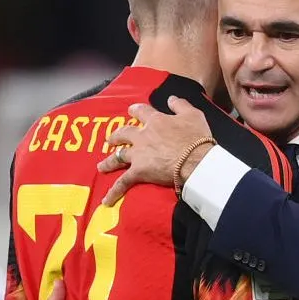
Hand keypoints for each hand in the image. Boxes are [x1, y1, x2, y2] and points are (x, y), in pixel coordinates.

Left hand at [98, 96, 212, 205]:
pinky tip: (106, 200)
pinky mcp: (139, 172)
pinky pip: (123, 182)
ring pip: (118, 156)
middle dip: (116, 136)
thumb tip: (171, 98)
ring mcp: (138, 154)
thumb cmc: (196, 138)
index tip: (131, 110)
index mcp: (155, 121)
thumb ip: (180, 105)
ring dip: (109, 161)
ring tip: (102, 166)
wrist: (196, 160)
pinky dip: (114, 191)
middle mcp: (142, 136)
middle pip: (123, 133)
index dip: (135, 110)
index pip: (141, 112)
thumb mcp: (193, 115)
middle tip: (111, 139)